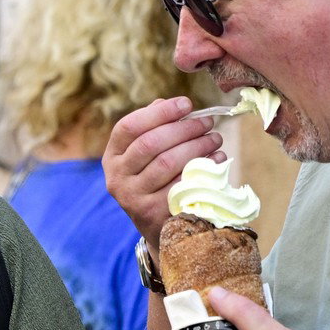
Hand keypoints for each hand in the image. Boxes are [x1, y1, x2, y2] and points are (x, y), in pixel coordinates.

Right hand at [103, 97, 223, 248]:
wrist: (158, 227)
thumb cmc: (155, 181)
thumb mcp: (145, 157)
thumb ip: (151, 129)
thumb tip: (165, 103)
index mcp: (112, 157)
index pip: (129, 127)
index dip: (159, 113)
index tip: (187, 103)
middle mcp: (116, 177)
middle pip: (150, 143)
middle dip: (184, 128)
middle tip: (207, 122)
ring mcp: (132, 197)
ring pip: (167, 163)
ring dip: (196, 146)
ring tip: (215, 138)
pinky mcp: (153, 213)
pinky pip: (180, 184)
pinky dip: (203, 169)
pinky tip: (217, 160)